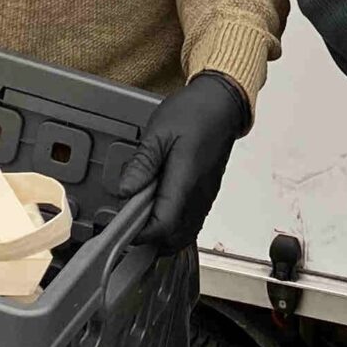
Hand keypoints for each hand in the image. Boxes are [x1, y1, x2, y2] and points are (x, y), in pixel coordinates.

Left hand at [117, 72, 252, 249]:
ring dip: (163, 237)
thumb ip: (142, 164)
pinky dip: (175, 229)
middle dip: (151, 240)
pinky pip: (192, 223)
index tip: (124, 227)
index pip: (164, 225)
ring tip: (142, 222)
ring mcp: (205, 197)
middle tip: (130, 226)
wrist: (222, 105)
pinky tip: (160, 214)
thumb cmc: (193, 113)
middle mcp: (198, 195)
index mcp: (185, 180)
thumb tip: (126, 190)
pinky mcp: (207, 195)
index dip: (142, 233)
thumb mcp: (159, 131)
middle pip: (176, 238)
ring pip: (185, 234)